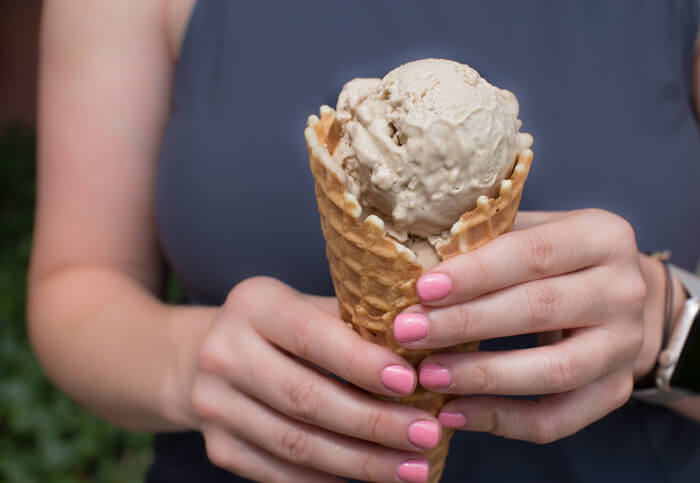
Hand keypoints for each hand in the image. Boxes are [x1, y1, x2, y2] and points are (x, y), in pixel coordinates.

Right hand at [184, 277, 438, 482]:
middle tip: (426, 435)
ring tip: (411, 468)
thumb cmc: (278, 329)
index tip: (410, 382)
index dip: (362, 363)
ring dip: (361, 461)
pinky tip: (367, 478)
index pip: (312, 337)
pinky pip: (280, 473)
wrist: (202, 357)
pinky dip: (328, 481)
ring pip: (297, 444)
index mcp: (253, 305)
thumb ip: (355, 324)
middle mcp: (224, 353)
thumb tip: (424, 356)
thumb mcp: (307, 307)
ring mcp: (214, 404)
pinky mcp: (218, 446)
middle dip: (374, 423)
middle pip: (306, 398)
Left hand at [393, 210, 652, 443]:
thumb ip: (486, 238)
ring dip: (482, 376)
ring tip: (428, 375)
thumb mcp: (530, 231)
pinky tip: (454, 412)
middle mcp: (624, 290)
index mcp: (601, 236)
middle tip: (408, 332)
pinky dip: (503, 420)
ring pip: (553, 371)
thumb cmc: (552, 258)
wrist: (615, 294)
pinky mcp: (615, 391)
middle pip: (539, 309)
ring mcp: (625, 346)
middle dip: (466, 323)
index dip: (476, 273)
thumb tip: (414, 258)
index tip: (422, 290)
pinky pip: (558, 418)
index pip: (533, 253)